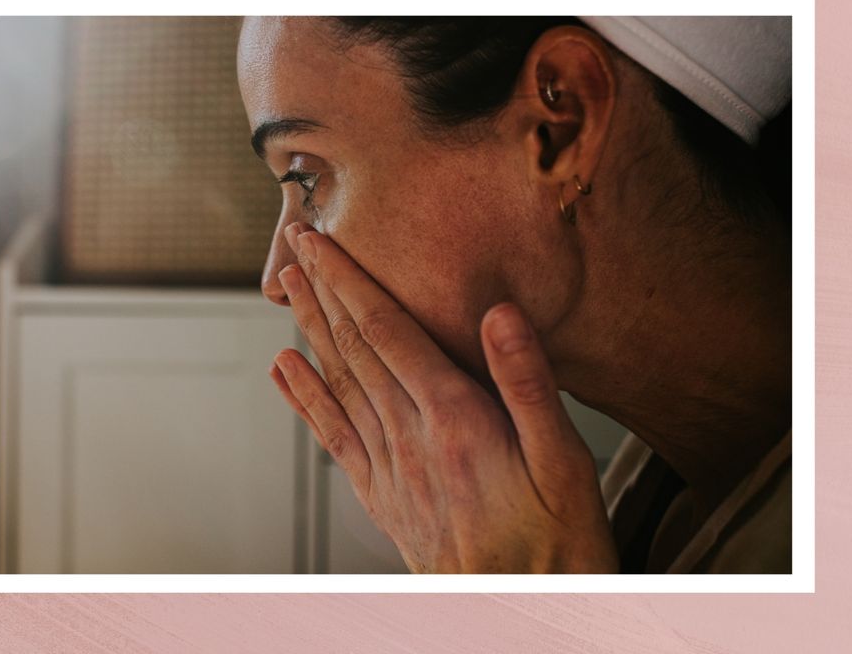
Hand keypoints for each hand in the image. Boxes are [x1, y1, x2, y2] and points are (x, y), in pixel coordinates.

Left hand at [267, 223, 618, 572]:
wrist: (521, 612)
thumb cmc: (558, 541)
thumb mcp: (565, 461)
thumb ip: (528, 383)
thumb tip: (498, 313)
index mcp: (454, 419)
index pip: (387, 331)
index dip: (350, 279)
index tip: (322, 239)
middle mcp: (410, 439)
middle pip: (353, 350)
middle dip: (322, 292)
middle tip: (293, 246)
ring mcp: (391, 470)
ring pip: (338, 385)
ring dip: (308, 332)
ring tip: (286, 291)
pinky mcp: (385, 498)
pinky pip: (334, 439)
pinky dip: (306, 401)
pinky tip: (287, 375)